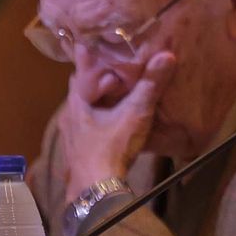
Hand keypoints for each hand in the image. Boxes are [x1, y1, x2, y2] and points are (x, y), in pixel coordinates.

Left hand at [61, 50, 176, 199]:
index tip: (97, 46)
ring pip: (81, 110)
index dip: (90, 58)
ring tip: (114, 96)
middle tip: (113, 71)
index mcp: (78, 100)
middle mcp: (68, 114)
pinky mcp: (76, 151)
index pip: (80, 70)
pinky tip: (108, 125)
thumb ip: (150, 85)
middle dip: (95, 80)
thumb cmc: (111, 146)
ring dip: (95, 102)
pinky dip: (95, 121)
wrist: (95, 189)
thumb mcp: (135, 113)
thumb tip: (166, 55)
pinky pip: (85, 128)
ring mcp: (70, 135)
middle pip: (80, 89)